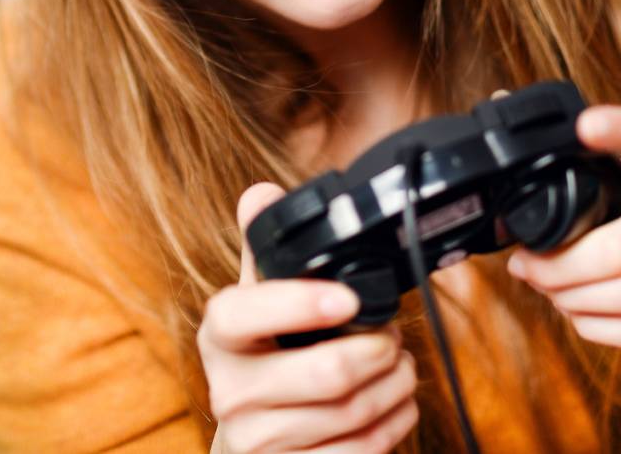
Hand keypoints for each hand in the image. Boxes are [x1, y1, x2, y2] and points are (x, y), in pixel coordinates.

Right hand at [202, 183, 418, 453]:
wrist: (248, 444)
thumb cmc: (259, 363)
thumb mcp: (254, 308)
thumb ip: (261, 251)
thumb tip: (260, 193)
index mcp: (219, 336)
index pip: (243, 313)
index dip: (297, 304)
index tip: (347, 298)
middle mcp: (229, 390)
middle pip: (323, 373)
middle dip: (378, 350)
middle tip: (395, 337)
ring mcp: (257, 439)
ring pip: (350, 413)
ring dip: (394, 386)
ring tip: (401, 366)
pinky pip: (359, 452)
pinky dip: (392, 424)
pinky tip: (396, 405)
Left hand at [505, 105, 620, 353]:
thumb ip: (575, 156)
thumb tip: (497, 103)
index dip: (619, 128)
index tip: (584, 124)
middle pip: (619, 248)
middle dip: (558, 267)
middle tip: (526, 268)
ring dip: (574, 300)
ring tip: (551, 293)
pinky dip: (600, 328)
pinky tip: (582, 316)